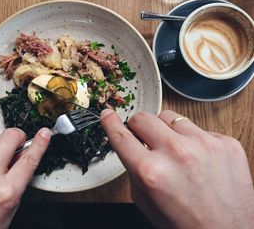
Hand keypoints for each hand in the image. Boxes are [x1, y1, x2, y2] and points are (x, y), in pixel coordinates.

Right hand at [101, 109, 253, 228]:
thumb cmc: (186, 223)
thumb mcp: (146, 201)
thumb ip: (135, 169)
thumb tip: (132, 144)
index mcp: (151, 172)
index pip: (121, 135)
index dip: (110, 123)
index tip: (107, 115)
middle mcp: (176, 153)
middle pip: (143, 118)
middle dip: (139, 127)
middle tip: (144, 138)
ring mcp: (203, 144)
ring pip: (170, 117)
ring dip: (166, 132)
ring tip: (176, 152)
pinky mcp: (225, 143)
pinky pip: (197, 128)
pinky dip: (192, 140)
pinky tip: (198, 158)